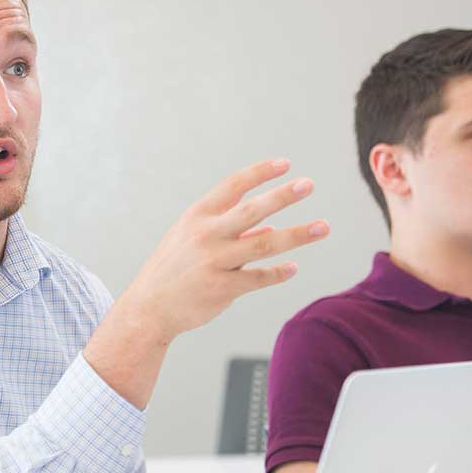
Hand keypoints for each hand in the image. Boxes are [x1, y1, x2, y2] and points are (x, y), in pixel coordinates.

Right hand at [83, 159, 328, 407]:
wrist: (148, 308)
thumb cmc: (173, 270)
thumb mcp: (192, 241)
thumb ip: (231, 233)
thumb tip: (271, 227)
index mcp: (197, 216)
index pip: (233, 186)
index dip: (259, 173)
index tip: (285, 164)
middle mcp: (205, 234)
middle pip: (252, 210)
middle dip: (283, 195)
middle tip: (308, 185)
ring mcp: (214, 261)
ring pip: (264, 244)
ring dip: (296, 235)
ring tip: (322, 227)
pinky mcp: (221, 288)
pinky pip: (258, 278)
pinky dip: (277, 273)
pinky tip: (292, 268)